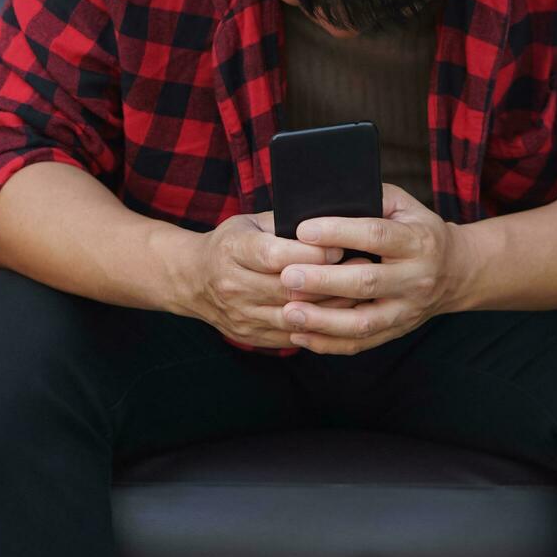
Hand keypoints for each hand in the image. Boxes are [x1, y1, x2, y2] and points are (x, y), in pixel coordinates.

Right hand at [178, 209, 358, 348]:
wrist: (193, 280)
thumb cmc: (230, 244)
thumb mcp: (249, 222)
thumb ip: (284, 224)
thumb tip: (331, 221)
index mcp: (233, 250)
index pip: (275, 256)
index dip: (310, 254)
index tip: (340, 247)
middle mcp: (233, 285)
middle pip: (289, 288)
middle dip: (331, 280)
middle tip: (364, 268)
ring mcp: (240, 314)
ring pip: (295, 316)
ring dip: (332, 307)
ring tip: (361, 293)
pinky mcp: (250, 335)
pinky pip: (292, 335)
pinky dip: (320, 327)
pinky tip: (342, 315)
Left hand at [277, 184, 472, 354]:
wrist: (456, 271)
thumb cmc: (417, 229)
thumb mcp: (404, 205)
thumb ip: (371, 199)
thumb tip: (325, 199)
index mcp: (417, 241)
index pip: (376, 235)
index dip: (339, 232)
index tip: (303, 230)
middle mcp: (416, 279)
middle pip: (366, 282)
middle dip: (324, 281)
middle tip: (287, 276)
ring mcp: (406, 310)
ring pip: (363, 322)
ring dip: (323, 321)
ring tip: (289, 312)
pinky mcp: (396, 331)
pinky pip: (361, 343)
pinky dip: (328, 343)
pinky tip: (300, 334)